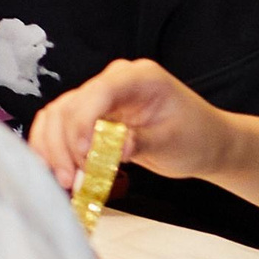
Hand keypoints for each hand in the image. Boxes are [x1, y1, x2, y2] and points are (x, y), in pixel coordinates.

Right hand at [29, 58, 231, 192]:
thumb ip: (140, 142)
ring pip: (58, 116)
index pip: (98, 93)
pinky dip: (53, 149)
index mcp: (139, 77)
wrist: (204, 141)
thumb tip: (111, 149)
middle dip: (64, 145)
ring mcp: (100, 98)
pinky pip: (61, 127)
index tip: (83, 155)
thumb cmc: (196, 136)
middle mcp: (113, 82)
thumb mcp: (173, 141)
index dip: (83, 123)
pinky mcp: (91, 116)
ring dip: (53, 149)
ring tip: (65, 181)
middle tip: (72, 180)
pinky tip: (55, 170)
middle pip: (70, 106)